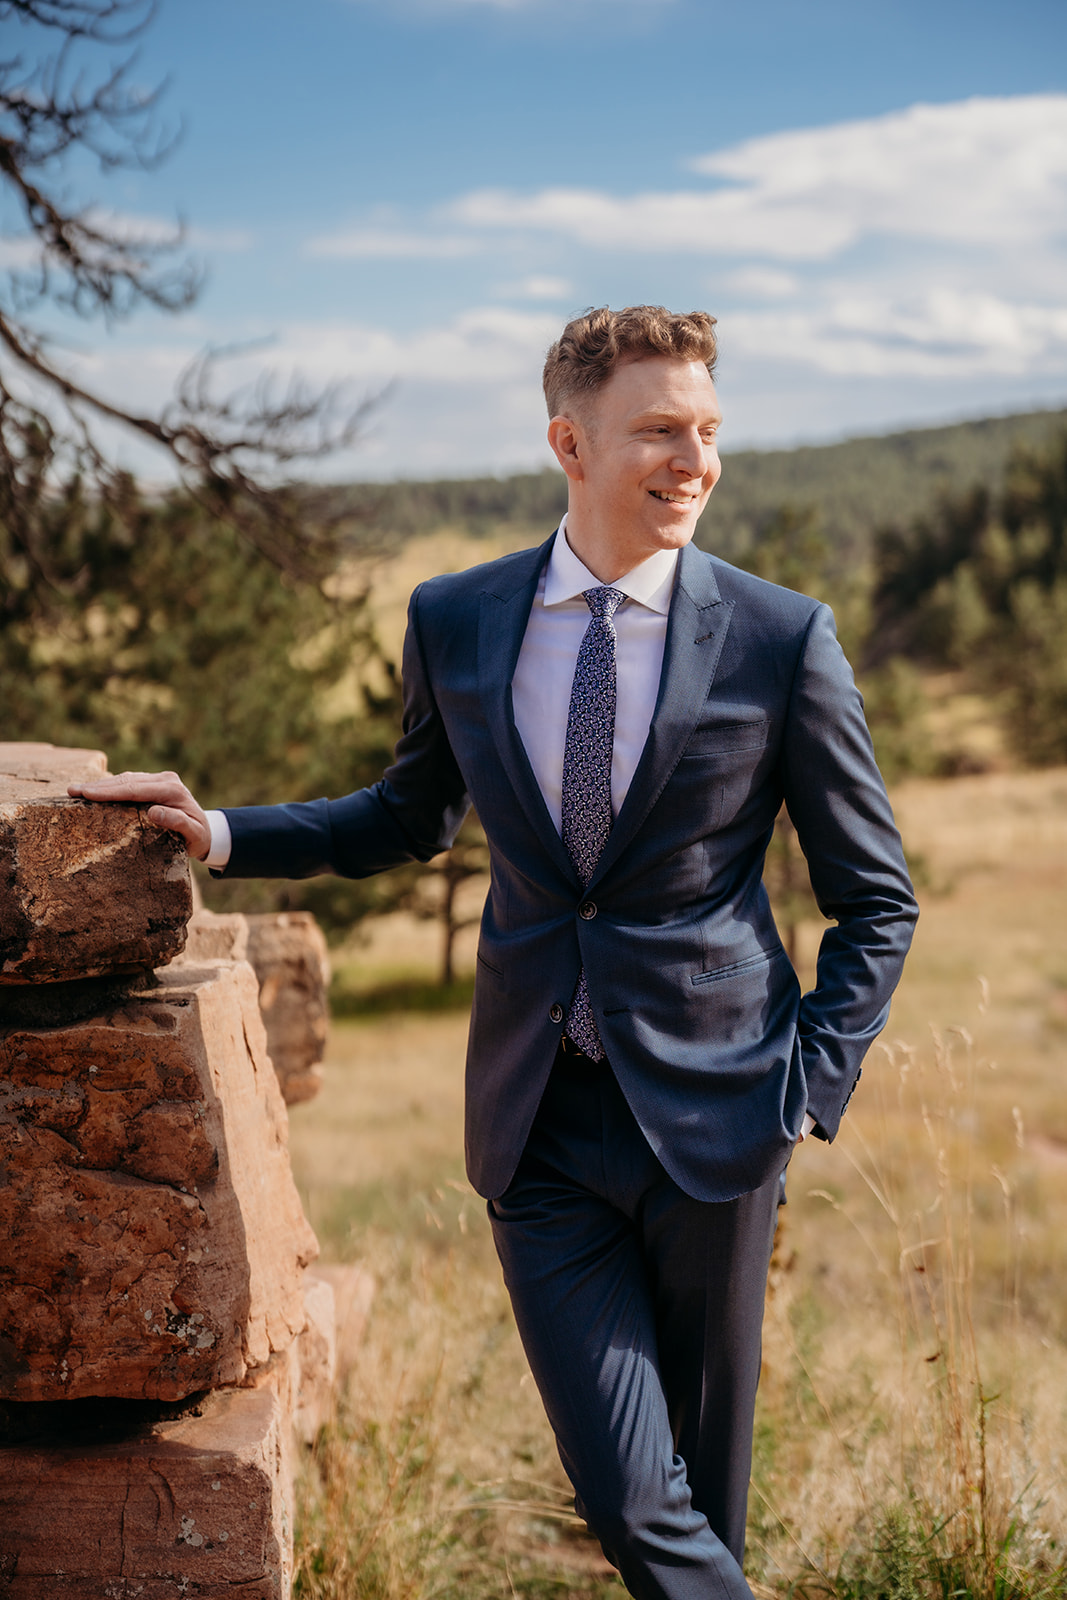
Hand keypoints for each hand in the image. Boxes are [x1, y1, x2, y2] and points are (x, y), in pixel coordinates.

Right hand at [67, 770, 211, 860]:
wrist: (208, 830)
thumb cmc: (199, 837)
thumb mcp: (194, 835)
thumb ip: (178, 823)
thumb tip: (154, 811)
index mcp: (173, 790)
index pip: (135, 790)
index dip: (108, 792)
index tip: (86, 794)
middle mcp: (166, 780)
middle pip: (126, 781)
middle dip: (98, 787)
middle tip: (72, 790)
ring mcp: (159, 779)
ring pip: (125, 779)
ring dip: (101, 785)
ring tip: (76, 790)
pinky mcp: (154, 783)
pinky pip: (128, 782)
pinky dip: (110, 786)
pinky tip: (93, 791)